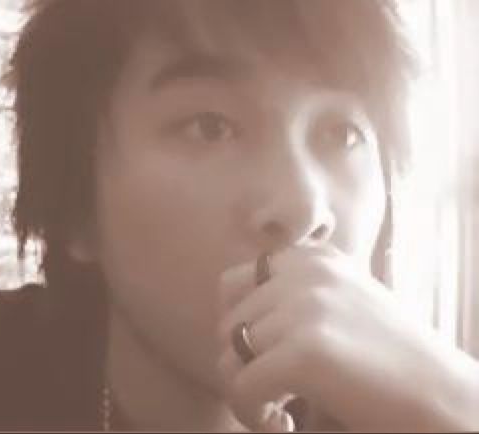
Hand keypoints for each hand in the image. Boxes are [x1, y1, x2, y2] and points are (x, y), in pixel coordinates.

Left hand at [217, 245, 478, 430]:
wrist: (447, 400)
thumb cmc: (391, 362)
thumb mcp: (339, 305)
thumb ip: (291, 299)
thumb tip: (230, 325)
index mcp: (313, 258)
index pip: (233, 284)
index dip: (240, 328)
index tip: (265, 359)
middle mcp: (305, 271)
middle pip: (227, 323)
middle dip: (242, 364)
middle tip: (275, 392)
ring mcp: (304, 307)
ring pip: (229, 357)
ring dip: (247, 392)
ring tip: (283, 411)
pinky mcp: (304, 350)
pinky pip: (240, 387)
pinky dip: (253, 415)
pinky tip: (286, 425)